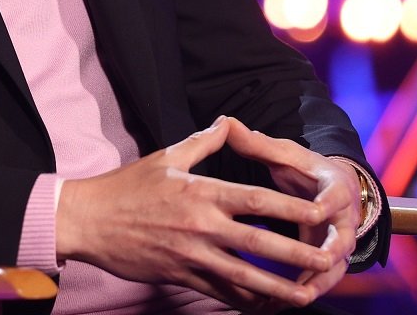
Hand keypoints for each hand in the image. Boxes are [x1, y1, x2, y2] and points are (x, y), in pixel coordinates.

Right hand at [56, 117, 341, 311]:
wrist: (88, 220)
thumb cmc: (128, 185)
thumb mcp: (166, 156)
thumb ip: (204, 142)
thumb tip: (227, 121)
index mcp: (202, 192)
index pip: (258, 201)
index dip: (293, 207)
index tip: (321, 212)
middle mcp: (202, 226)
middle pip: (260, 243)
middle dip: (297, 253)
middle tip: (328, 258)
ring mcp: (192, 255)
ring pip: (244, 277)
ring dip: (279, 288)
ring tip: (306, 295)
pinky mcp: (180, 276)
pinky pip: (220, 294)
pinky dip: (246, 303)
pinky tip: (267, 307)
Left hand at [223, 117, 361, 300]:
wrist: (331, 189)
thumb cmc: (304, 169)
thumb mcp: (286, 154)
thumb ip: (259, 144)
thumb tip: (228, 122)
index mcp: (334, 186)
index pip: (335, 195)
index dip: (326, 204)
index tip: (315, 212)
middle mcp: (343, 217)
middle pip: (342, 238)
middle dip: (329, 252)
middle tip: (317, 263)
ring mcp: (339, 241)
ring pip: (334, 267)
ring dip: (318, 281)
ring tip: (298, 296)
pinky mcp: (331, 260)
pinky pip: (322, 279)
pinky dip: (308, 290)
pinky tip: (286, 302)